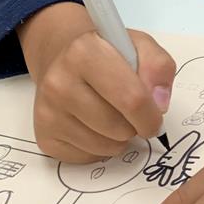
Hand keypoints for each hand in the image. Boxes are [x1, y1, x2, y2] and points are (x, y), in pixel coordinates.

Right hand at [18, 1, 175, 162]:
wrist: (63, 57)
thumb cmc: (107, 53)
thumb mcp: (140, 46)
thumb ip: (158, 68)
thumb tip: (159, 105)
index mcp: (85, 52)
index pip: (131, 99)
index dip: (151, 116)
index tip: (156, 118)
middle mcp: (59, 82)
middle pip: (118, 128)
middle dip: (135, 126)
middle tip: (131, 111)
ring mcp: (48, 111)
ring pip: (105, 146)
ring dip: (119, 138)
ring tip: (113, 114)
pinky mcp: (44, 136)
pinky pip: (88, 158)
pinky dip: (100, 148)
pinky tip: (94, 124)